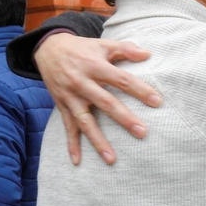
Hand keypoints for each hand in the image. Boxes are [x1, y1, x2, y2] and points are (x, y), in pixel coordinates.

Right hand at [34, 32, 159, 165]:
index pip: (121, 80)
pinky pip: (68, 127)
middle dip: (124, 119)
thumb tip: (148, 54)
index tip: (157, 101)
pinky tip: (77, 161)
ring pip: (86, 121)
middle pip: (106, 103)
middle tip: (142, 133)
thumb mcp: (102, 44)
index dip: (140, 90)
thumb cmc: (81, 48)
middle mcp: (82, 82)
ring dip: (98, 141)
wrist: (48, 49)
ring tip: (111, 159)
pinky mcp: (62, 105)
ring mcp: (71, 96)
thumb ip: (125, 49)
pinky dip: (71, 145)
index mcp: (95, 66)